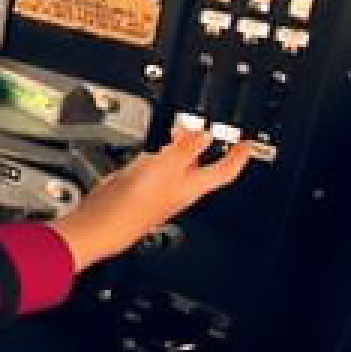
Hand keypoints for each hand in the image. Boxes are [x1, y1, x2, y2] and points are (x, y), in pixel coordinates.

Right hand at [52, 123, 253, 271]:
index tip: (248, 142)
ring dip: (184, 146)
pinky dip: (161, 153)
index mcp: (193, 186)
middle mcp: (180, 188)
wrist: (103, 222)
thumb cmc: (134, 205)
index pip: (226, 170)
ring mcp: (160, 188)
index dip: (240, 156)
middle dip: (210, 147)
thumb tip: (206, 133)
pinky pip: (158, 166)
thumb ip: (186, 147)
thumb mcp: (166, 166)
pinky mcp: (140, 186)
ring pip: (180, 165)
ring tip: (185, 129)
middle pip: (203, 166)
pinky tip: (154, 147)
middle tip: (215, 130)